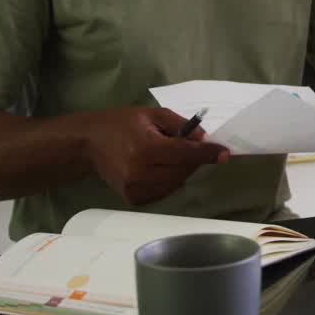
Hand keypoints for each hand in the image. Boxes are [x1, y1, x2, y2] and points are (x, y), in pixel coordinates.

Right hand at [85, 107, 230, 204]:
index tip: (225, 154)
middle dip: (193, 159)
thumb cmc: (122, 124)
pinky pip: (164, 191)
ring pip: (176, 183)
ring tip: (166, 155)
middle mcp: (140, 172)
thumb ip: (181, 126)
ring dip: (181, 170)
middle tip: (187, 146)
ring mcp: (136, 189)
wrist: (89, 144)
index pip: (185, 154)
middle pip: (184, 170)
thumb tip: (205, 140)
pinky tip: (158, 167)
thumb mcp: (153, 115)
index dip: (207, 154)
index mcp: (145, 148)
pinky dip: (169, 180)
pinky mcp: (133, 200)